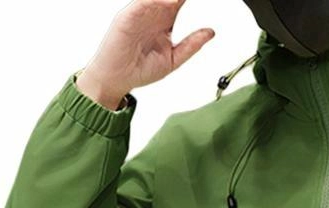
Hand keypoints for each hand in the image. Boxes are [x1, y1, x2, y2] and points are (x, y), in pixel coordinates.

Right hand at [76, 0, 214, 109]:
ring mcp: (139, 13)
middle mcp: (152, 14)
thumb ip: (191, 45)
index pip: (179, 1)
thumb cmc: (140, 70)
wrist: (117, 80)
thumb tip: (211, 32)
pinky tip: (170, 2)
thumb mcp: (173, 59)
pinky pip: (141, 4)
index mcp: (164, 21)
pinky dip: (155, 1)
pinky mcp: (127, 17)